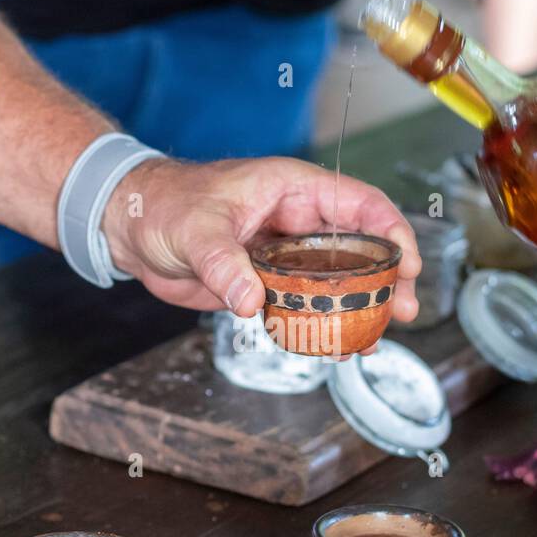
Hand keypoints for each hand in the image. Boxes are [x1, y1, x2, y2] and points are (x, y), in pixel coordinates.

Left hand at [103, 156, 420, 321]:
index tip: (408, 263)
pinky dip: (320, 324)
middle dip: (387, 278)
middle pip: (358, 247)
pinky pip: (303, 303)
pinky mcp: (266, 283)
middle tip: (403, 310)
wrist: (129, 228)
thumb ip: (224, 263)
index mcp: (292, 190)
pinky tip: (335, 345)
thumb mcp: (195, 229)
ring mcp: (283, 254)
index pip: (359, 203)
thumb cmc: (162, 204)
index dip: (391, 231)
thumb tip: (251, 300)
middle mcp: (296, 222)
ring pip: (335, 280)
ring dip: (358, 307)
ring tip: (374, 338)